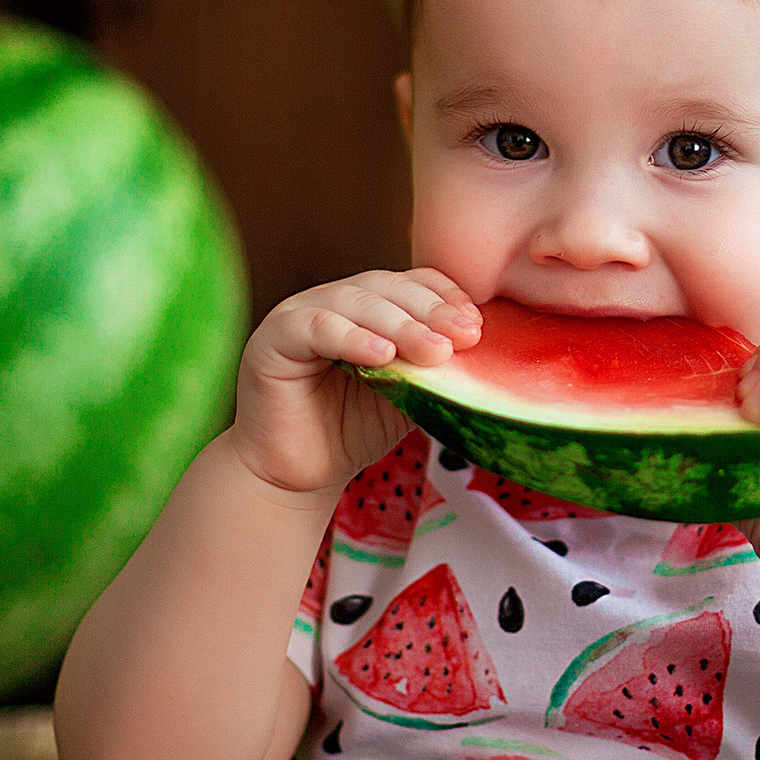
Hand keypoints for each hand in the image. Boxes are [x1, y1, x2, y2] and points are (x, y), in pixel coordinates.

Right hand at [227, 269, 480, 498]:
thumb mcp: (407, 395)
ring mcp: (299, 314)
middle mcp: (333, 301)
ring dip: (399, 325)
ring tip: (433, 351)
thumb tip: (486, 354)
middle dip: (430, 311)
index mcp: (367, 307)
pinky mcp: (273, 337)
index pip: (410, 283)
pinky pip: (315, 326)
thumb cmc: (351, 431)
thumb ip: (434, 369)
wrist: (296, 476)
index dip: (445, 297)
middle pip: (387, 288)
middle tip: (464, 336)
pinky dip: (351, 337)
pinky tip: (381, 355)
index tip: (476, 326)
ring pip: (355, 301)